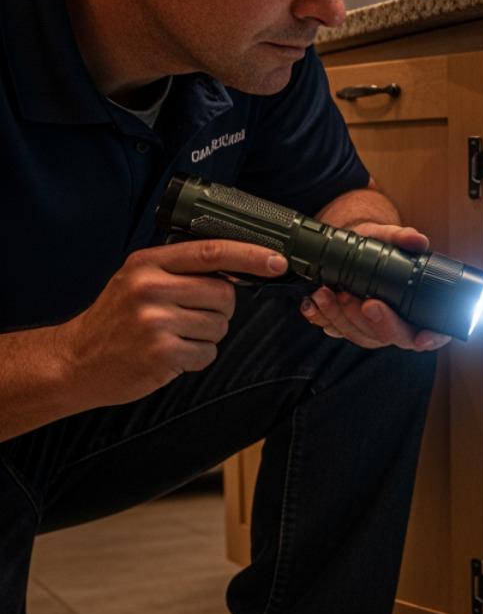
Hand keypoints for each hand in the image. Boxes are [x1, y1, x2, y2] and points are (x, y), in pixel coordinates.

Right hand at [54, 240, 289, 406]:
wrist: (75, 360)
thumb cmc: (116, 321)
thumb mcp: (138, 281)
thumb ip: (180, 271)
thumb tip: (238, 267)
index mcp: (148, 263)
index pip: (211, 252)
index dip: (250, 256)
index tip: (277, 261)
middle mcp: (150, 287)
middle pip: (224, 294)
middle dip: (218, 310)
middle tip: (188, 318)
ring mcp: (154, 320)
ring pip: (219, 326)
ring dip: (206, 336)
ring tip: (173, 337)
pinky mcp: (160, 352)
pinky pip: (207, 353)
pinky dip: (196, 357)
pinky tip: (169, 355)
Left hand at [298, 222, 451, 351]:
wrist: (346, 248)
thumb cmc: (373, 246)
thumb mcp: (384, 236)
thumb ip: (400, 237)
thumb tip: (418, 240)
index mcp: (417, 307)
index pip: (434, 331)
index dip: (432, 338)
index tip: (422, 336)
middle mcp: (396, 323)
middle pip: (394, 337)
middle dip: (379, 323)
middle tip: (368, 304)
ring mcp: (370, 328)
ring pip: (361, 335)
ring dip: (344, 317)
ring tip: (328, 293)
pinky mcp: (346, 327)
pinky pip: (335, 330)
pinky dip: (322, 318)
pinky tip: (312, 304)